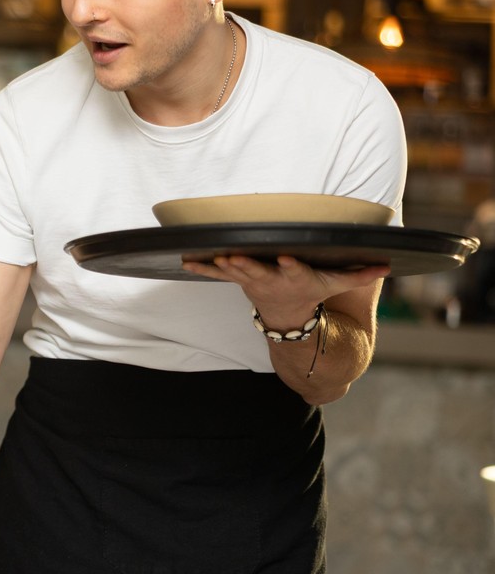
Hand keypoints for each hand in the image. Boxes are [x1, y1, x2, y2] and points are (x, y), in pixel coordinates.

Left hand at [181, 254, 388, 324]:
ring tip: (213, 256)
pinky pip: (216, 273)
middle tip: (235, 257)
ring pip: (235, 272)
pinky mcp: (236, 278)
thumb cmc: (312, 292)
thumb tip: (388, 265)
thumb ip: (359, 274)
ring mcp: (251, 280)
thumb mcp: (336, 284)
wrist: (286, 317)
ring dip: (223, 265)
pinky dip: (202, 268)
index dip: (292, 266)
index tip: (287, 258)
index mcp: (296, 278)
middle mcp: (272, 280)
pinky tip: (186, 260)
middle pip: (258, 272)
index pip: (296, 271)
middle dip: (247, 265)